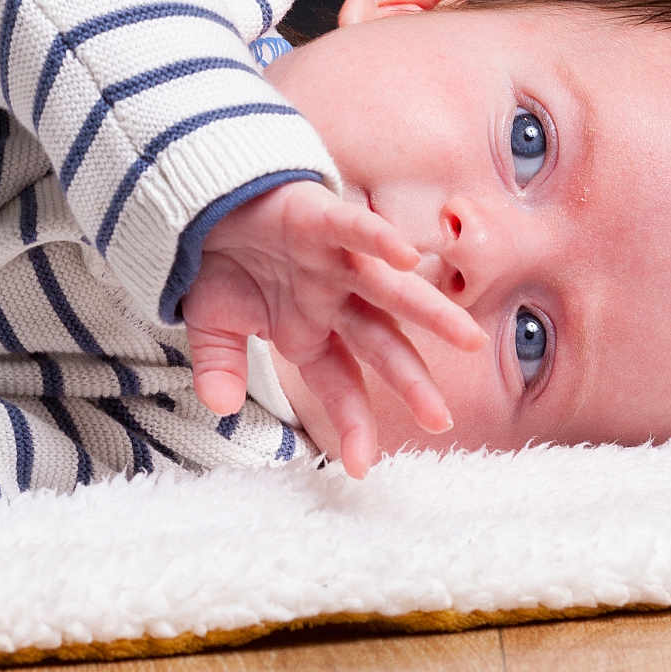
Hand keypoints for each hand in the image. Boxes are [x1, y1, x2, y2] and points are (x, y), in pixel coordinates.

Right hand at [182, 180, 485, 477]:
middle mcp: (335, 301)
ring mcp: (334, 261)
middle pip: (381, 345)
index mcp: (311, 332)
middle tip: (440, 420)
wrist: (202, 205)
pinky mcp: (321, 218)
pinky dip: (379, 240)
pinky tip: (407, 256)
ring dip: (429, 312)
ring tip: (469, 338)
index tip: (360, 466)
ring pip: (390, 291)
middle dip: (410, 382)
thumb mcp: (211, 325)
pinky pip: (356, 229)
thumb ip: (220, 366)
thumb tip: (220, 406)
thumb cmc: (217, 264)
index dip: (352, 422)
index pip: (340, 383)